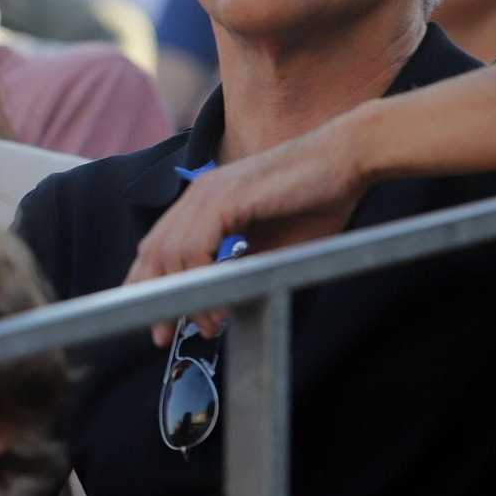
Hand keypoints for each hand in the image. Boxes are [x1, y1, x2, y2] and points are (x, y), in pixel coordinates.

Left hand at [126, 114, 370, 346]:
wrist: (346, 161)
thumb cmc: (316, 201)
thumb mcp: (270, 247)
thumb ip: (239, 268)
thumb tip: (219, 301)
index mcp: (203, 202)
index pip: (159, 245)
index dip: (149, 283)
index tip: (154, 317)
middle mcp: (198, 195)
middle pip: (154, 251)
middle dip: (153, 297)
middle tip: (162, 335)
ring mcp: (208, 193)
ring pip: (170, 253)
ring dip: (184, 297)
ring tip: (206, 326)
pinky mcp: (224, 198)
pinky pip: (194, 246)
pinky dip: (199, 280)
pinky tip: (215, 304)